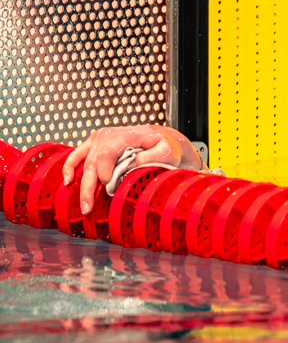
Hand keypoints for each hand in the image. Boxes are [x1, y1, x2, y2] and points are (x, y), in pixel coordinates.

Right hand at [63, 125, 204, 214]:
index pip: (107, 153)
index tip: (109, 186)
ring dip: (77, 183)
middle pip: (92, 162)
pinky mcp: (91, 145)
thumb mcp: (164, 151)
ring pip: (81, 161)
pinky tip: (67, 182)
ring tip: (82, 203)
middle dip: (88, 187)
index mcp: (125, 135)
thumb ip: (148, 157)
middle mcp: (107, 136)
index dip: (104, 170)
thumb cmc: (163, 146)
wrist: (158, 138)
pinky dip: (69, 168)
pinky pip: (76, 156)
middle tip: (88, 207)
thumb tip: (129, 167)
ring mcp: (96, 140)